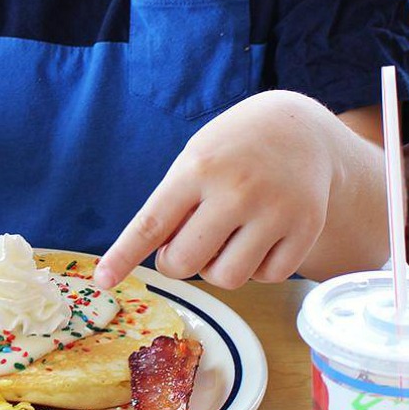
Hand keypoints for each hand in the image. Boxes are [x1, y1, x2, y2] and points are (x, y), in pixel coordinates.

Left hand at [95, 90, 340, 289]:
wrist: (299, 129)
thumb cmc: (233, 148)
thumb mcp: (196, 158)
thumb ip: (176, 205)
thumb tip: (162, 259)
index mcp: (198, 168)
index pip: (151, 223)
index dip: (124, 256)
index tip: (102, 280)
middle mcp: (236, 190)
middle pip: (186, 262)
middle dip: (177, 261)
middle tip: (187, 244)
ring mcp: (274, 210)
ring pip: (227, 278)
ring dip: (218, 269)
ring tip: (226, 238)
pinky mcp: (306, 228)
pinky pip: (268, 277)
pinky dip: (257, 269)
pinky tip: (260, 240)